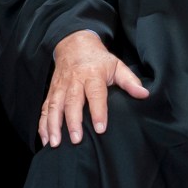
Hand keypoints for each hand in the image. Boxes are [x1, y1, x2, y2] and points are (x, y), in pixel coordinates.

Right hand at [39, 30, 149, 147]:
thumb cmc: (98, 59)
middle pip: (72, 102)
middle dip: (72, 122)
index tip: (101, 128)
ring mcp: (60, 87)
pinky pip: (44, 109)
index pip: (95, 94)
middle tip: (76, 140)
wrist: (74, 44)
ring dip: (53, 125)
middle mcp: (74, 81)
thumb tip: (144, 94)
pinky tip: (44, 139)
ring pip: (54, 106)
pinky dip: (42, 124)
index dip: (98, 111)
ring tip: (54, 143)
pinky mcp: (51, 92)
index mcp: (92, 75)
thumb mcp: (116, 65)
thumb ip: (130, 81)